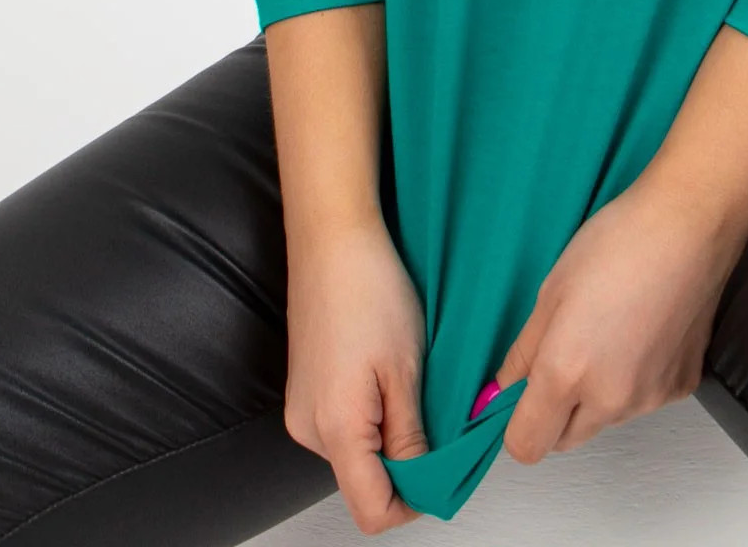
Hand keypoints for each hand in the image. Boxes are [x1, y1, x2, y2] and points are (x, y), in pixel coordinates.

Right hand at [282, 217, 429, 532]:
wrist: (333, 238)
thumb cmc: (369, 288)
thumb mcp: (407, 368)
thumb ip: (413, 434)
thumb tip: (425, 479)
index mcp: (336, 429)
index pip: (372, 509)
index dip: (414, 501)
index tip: (444, 470)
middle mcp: (308, 429)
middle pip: (363, 481)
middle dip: (405, 460)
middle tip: (435, 410)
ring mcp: (303, 410)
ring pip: (356, 452)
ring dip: (388, 432)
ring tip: (410, 380)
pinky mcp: (305, 391)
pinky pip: (343, 424)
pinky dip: (371, 413)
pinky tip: (387, 372)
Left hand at [492, 171, 747, 463]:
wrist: (688, 224)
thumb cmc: (616, 243)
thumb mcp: (551, 289)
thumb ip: (523, 352)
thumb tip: (504, 389)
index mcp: (566, 374)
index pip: (526, 446)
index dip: (516, 422)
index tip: (521, 394)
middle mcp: (609, 400)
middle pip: (566, 440)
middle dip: (556, 411)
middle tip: (566, 353)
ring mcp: (651, 398)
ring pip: (606, 419)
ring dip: (598, 395)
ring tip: (612, 331)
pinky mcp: (683, 386)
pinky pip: (645, 400)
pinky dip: (638, 379)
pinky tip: (645, 331)